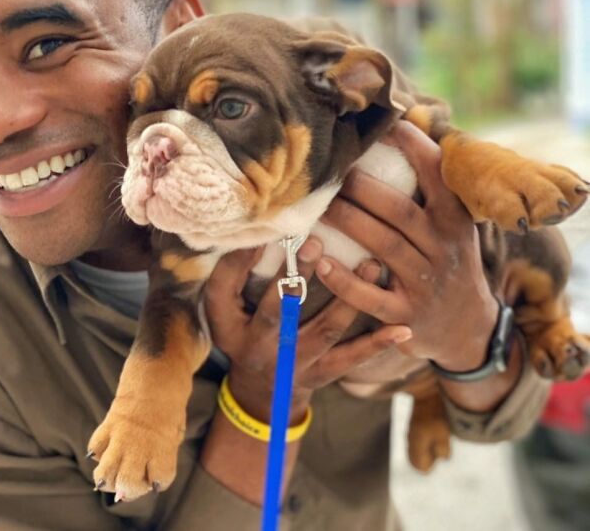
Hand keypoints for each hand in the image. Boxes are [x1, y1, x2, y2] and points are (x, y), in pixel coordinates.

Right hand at [204, 242, 411, 422]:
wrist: (260, 392)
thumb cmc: (240, 335)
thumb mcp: (222, 311)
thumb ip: (229, 276)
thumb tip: (252, 234)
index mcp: (236, 328)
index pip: (230, 291)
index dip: (242, 263)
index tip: (268, 234)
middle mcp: (265, 348)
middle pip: (281, 311)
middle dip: (297, 277)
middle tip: (315, 243)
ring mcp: (297, 363)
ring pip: (325, 330)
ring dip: (348, 298)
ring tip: (370, 264)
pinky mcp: (324, 373)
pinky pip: (352, 357)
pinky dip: (378, 343)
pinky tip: (404, 328)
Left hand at [317, 121, 498, 371]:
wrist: (469, 327)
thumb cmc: (448, 260)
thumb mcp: (454, 225)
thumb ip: (434, 188)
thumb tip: (403, 129)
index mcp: (454, 220)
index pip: (436, 175)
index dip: (412, 146)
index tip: (387, 125)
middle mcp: (442, 248)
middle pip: (398, 210)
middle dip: (363, 188)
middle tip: (333, 172)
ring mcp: (424, 283)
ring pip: (382, 246)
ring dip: (348, 222)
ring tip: (321, 206)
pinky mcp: (404, 315)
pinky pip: (369, 297)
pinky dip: (343, 280)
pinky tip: (320, 262)